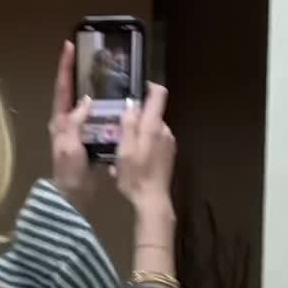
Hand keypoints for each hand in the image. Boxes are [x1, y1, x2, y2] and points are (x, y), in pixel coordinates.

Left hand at [49, 41, 94, 209]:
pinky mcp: (87, 140)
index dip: (65, 67)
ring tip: (106, 72)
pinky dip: (103, 107)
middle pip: (71, 91)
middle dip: (78, 72)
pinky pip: (95, 117)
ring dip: (93, 87)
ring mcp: (76, 132)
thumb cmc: (68, 173)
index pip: (61, 88)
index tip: (69, 45)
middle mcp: (66, 123)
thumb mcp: (70, 147)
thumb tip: (86, 101)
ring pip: (84, 103)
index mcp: (59, 122)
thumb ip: (75, 123)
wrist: (72, 198)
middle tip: (90, 55)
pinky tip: (115, 101)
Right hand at [115, 83, 175, 214]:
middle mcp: (165, 130)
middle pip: (151, 115)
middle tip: (118, 131)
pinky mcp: (169, 155)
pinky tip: (132, 163)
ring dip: (138, 136)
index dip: (149, 87)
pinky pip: (154, 144)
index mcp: (153, 125)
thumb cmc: (135, 176)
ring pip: (151, 130)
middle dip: (136, 120)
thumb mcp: (124, 150)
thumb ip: (128, 124)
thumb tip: (132, 103)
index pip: (159, 94)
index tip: (136, 89)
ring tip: (123, 152)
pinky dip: (143, 148)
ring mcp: (169, 143)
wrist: (152, 200)